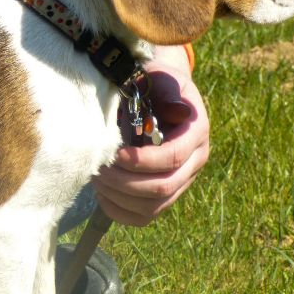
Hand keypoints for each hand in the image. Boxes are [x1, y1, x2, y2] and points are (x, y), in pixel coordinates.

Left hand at [91, 46, 209, 226]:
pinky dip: (119, 211)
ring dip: (119, 197)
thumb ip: (166, 90)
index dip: (142, 161)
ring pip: (153, 207)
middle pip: (163, 188)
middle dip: (124, 182)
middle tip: (97, 169)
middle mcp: (195, 161)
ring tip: (96, 177)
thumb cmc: (155, 83)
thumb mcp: (161, 76)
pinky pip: (144, 217)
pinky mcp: (165, 196)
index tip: (115, 154)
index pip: (173, 157)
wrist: (159, 94)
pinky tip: (102, 193)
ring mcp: (182, 181)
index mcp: (196, 131)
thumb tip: (178, 110)